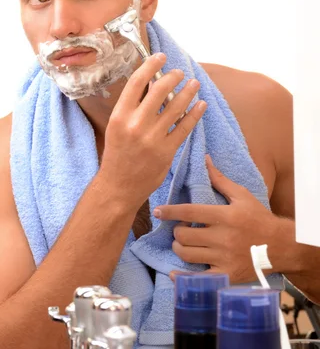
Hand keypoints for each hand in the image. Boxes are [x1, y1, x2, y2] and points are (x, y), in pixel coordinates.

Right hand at [99, 53, 206, 210]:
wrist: (119, 186)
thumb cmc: (117, 153)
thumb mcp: (117, 126)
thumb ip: (132, 107)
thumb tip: (151, 84)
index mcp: (120, 115)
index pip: (137, 82)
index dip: (151, 65)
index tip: (160, 57)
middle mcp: (136, 124)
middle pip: (159, 90)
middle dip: (173, 76)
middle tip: (179, 72)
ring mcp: (153, 138)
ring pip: (176, 107)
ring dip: (188, 91)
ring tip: (194, 84)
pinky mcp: (167, 151)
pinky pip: (185, 127)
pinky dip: (195, 113)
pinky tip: (200, 105)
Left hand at [154, 155, 280, 283]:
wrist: (280, 246)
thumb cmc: (259, 218)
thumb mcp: (241, 195)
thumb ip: (219, 180)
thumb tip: (205, 159)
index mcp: (224, 216)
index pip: (189, 212)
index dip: (170, 211)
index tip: (157, 211)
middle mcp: (222, 237)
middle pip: (184, 235)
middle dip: (177, 232)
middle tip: (180, 230)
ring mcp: (223, 257)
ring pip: (187, 254)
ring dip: (179, 248)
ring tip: (182, 244)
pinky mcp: (226, 274)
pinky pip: (198, 278)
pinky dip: (182, 277)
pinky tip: (174, 272)